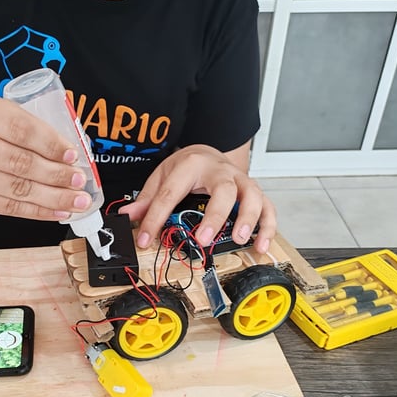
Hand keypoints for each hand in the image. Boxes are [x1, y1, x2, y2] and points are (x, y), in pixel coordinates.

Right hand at [0, 88, 92, 219]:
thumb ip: (24, 123)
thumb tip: (68, 151)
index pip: (17, 128)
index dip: (49, 144)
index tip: (72, 155)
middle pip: (17, 163)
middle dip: (55, 175)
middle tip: (80, 181)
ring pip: (13, 190)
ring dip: (51, 198)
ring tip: (76, 201)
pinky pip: (5, 208)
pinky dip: (35, 212)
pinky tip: (57, 212)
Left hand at [119, 144, 275, 253]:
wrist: (209, 151)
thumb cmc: (187, 166)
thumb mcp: (162, 176)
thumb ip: (147, 198)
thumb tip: (128, 215)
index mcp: (191, 165)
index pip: (171, 194)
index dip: (155, 219)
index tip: (145, 239)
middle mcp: (220, 172)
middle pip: (223, 191)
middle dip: (214, 216)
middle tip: (203, 238)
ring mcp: (240, 181)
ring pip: (253, 197)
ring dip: (248, 219)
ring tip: (240, 239)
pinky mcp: (254, 192)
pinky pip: (268, 208)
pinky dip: (267, 227)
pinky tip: (260, 245)